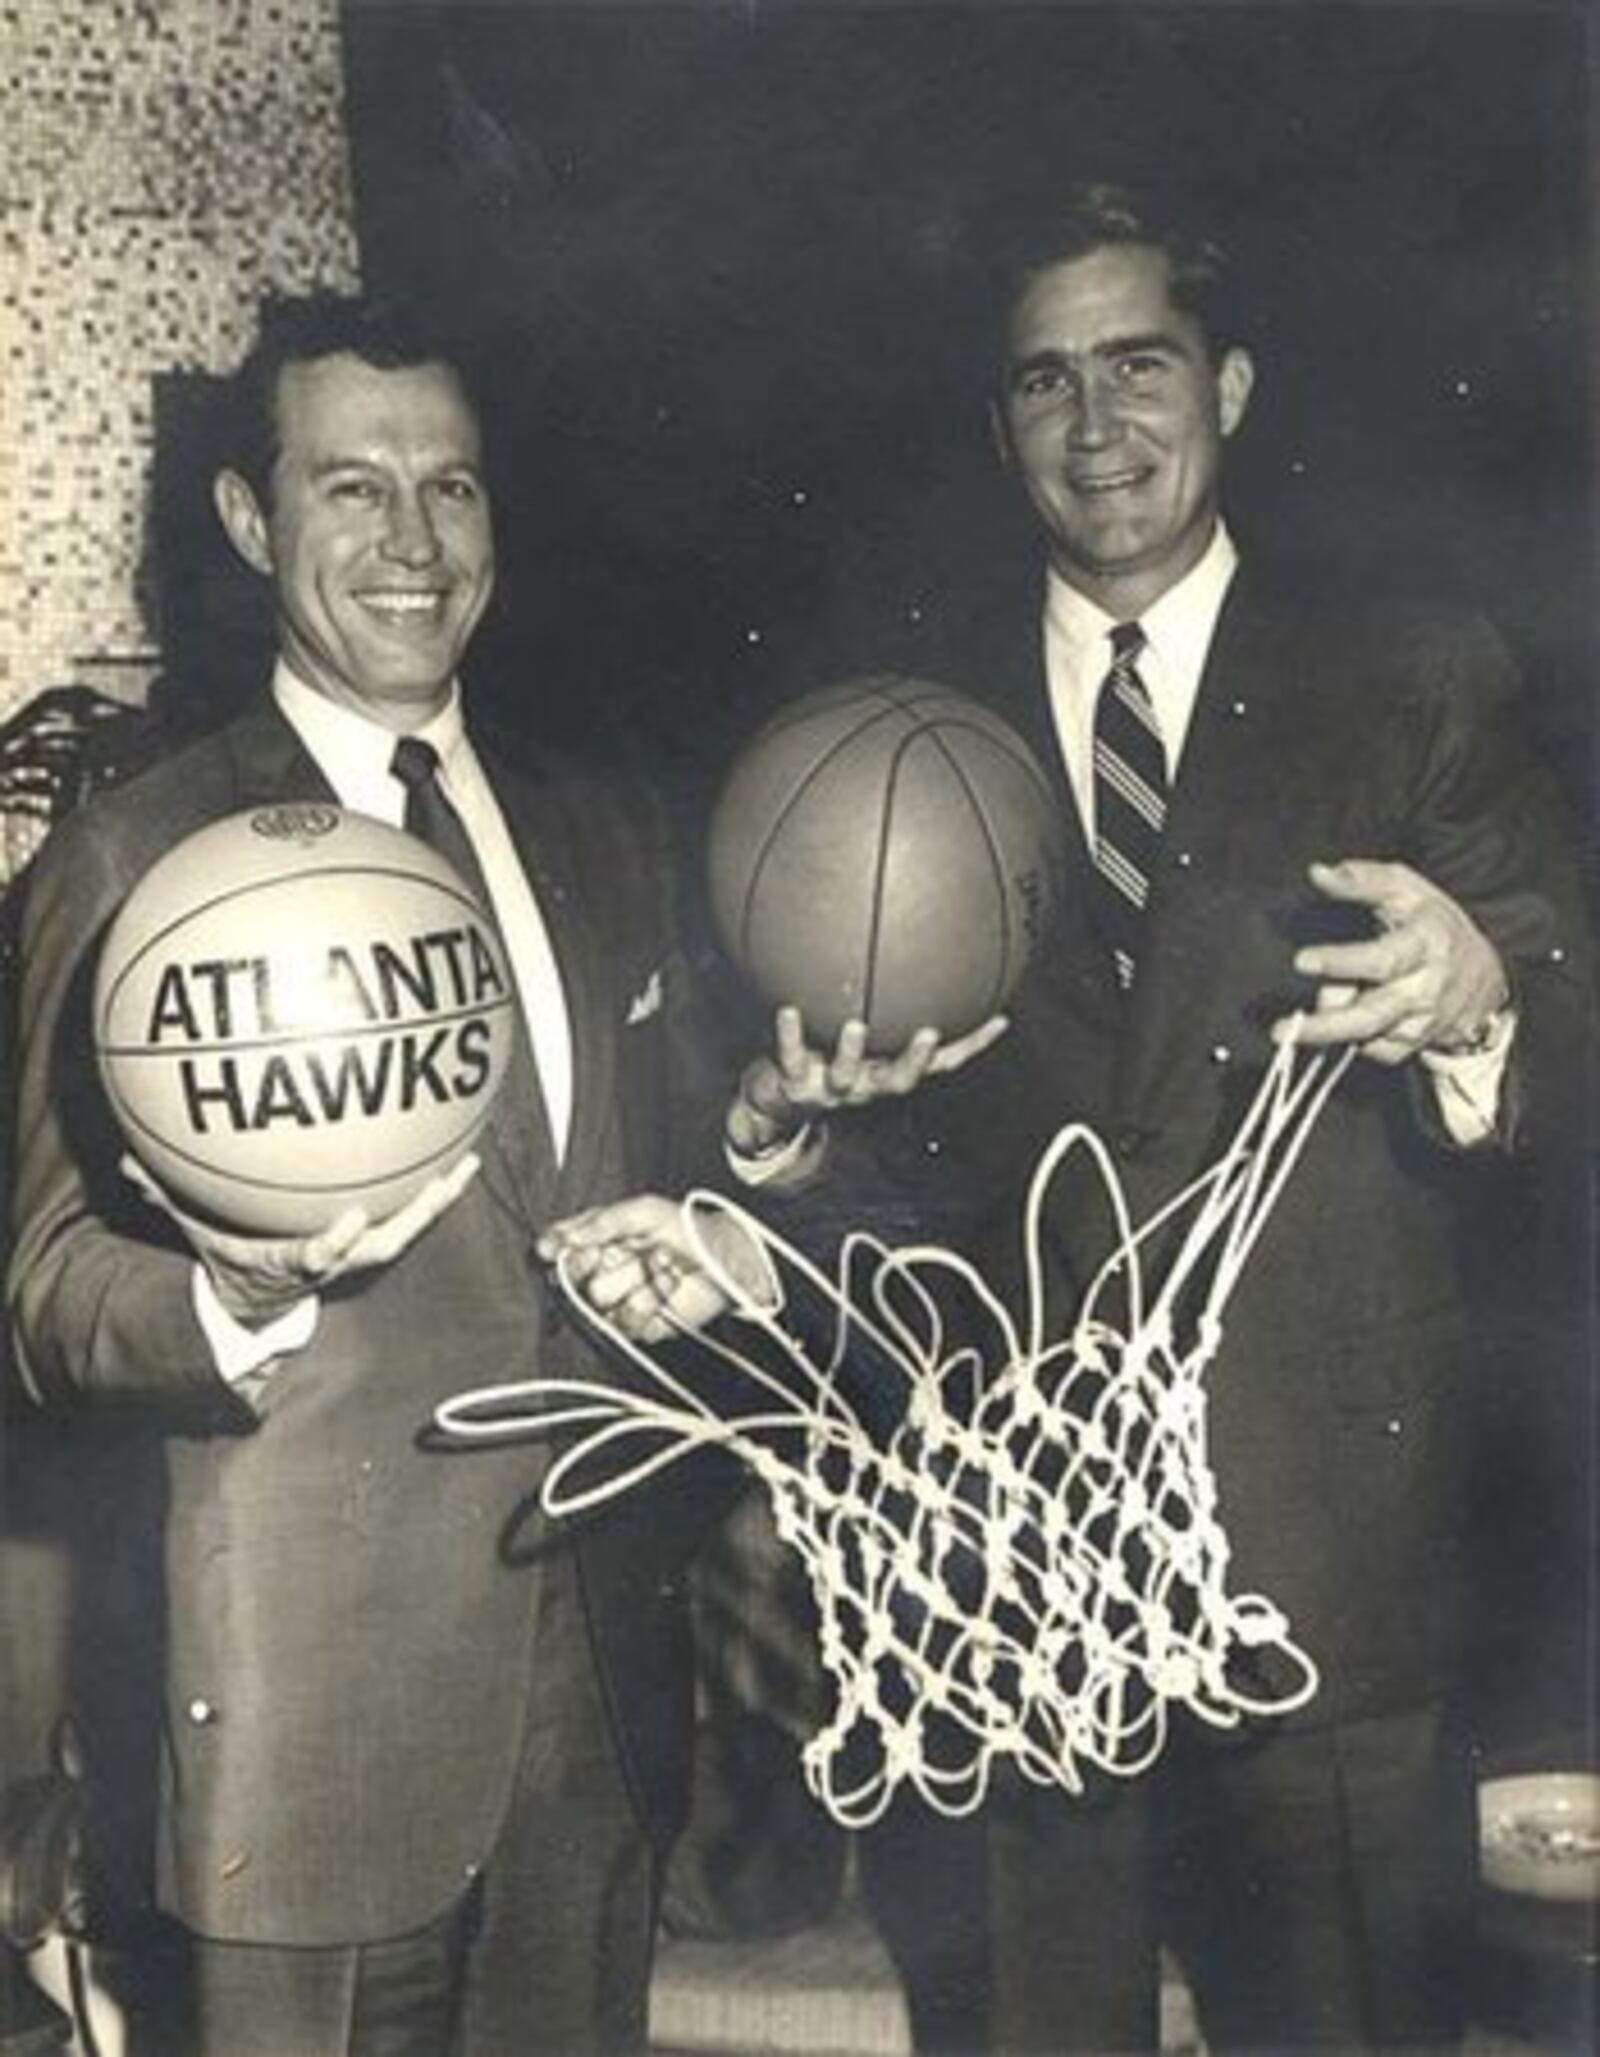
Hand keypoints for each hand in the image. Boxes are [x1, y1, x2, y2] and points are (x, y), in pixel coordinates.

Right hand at [120, 1152, 480, 1324]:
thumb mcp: (198, 1235)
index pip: (314, 1257)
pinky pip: (410, 1214)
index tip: (346, 1220)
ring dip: (439, 1198)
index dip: (332, 1244)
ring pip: (409, 1229)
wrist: (258, 1309)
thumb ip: (168, 1199)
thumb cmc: (232, 1262)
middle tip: (443, 1181)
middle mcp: (338, 1261)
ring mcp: (361, 1255)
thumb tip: (129, 1163)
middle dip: (415, 1216)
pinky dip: (433, 1189)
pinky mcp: (373, 1242)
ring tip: (468, 1162)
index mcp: (294, 1263)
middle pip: (384, 1242)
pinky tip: (459, 1154)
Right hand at [538, 1193, 772, 1343]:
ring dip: (637, 1279)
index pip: (562, 1246)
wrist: (726, 1260)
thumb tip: (566, 1238)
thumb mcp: (646, 1210)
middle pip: (576, 1278)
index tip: (552, 1250)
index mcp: (599, 1239)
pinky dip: (649, 1301)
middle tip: (636, 1250)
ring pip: (600, 1301)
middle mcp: (603, 1269)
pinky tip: (668, 1286)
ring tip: (664, 1264)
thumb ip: (605, 1221)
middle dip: (609, 1263)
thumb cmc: (688, 1227)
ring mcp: (618, 1299)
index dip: (556, 1248)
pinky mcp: (636, 1325)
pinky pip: (624, 1322)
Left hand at [726, 1004, 1008, 1152]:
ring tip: (854, 1026)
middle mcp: (867, 1084)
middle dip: (916, 1059)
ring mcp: (831, 1088)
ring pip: (846, 1075)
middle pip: (901, 1080)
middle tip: (929, 1032)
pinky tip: (788, 1009)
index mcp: (889, 1071)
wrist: (778, 1099)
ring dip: (851, 1052)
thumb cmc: (828, 1056)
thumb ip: (889, 1001)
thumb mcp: (864, 1030)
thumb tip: (923, 947)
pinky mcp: (794, 1084)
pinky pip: (791, 1057)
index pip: (940, 1063)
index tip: (999, 1018)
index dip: (972, 1045)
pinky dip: (790, 1035)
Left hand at [1273, 859, 1508, 1063]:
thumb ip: (1363, 880)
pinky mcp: (1414, 1045)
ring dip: (1334, 1024)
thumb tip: (1318, 873)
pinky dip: (1354, 1036)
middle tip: (1280, 1031)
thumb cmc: (1434, 924)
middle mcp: (1426, 989)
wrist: (1483, 977)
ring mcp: (1422, 1022)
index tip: (1301, 961)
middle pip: (1370, 1016)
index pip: (1381, 959)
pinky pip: (1372, 1049)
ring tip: (1313, 1014)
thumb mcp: (1408, 890)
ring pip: (1366, 1035)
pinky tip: (1353, 1013)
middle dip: (1323, 1027)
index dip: (1341, 962)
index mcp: (1425, 944)